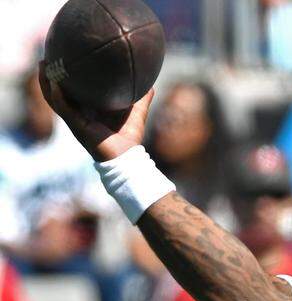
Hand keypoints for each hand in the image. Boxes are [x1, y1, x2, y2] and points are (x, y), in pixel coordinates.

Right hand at [38, 62, 153, 160]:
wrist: (127, 157)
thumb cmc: (129, 137)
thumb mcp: (137, 111)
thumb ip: (143, 97)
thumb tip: (151, 80)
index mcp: (87, 108)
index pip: (72, 88)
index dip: (66, 74)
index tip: (64, 54)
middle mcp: (77, 112)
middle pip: (57, 90)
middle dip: (49, 73)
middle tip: (46, 54)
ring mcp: (74, 119)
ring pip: (53, 97)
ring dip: (45, 81)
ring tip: (43, 64)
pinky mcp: (76, 126)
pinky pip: (63, 108)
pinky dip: (57, 95)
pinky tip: (54, 82)